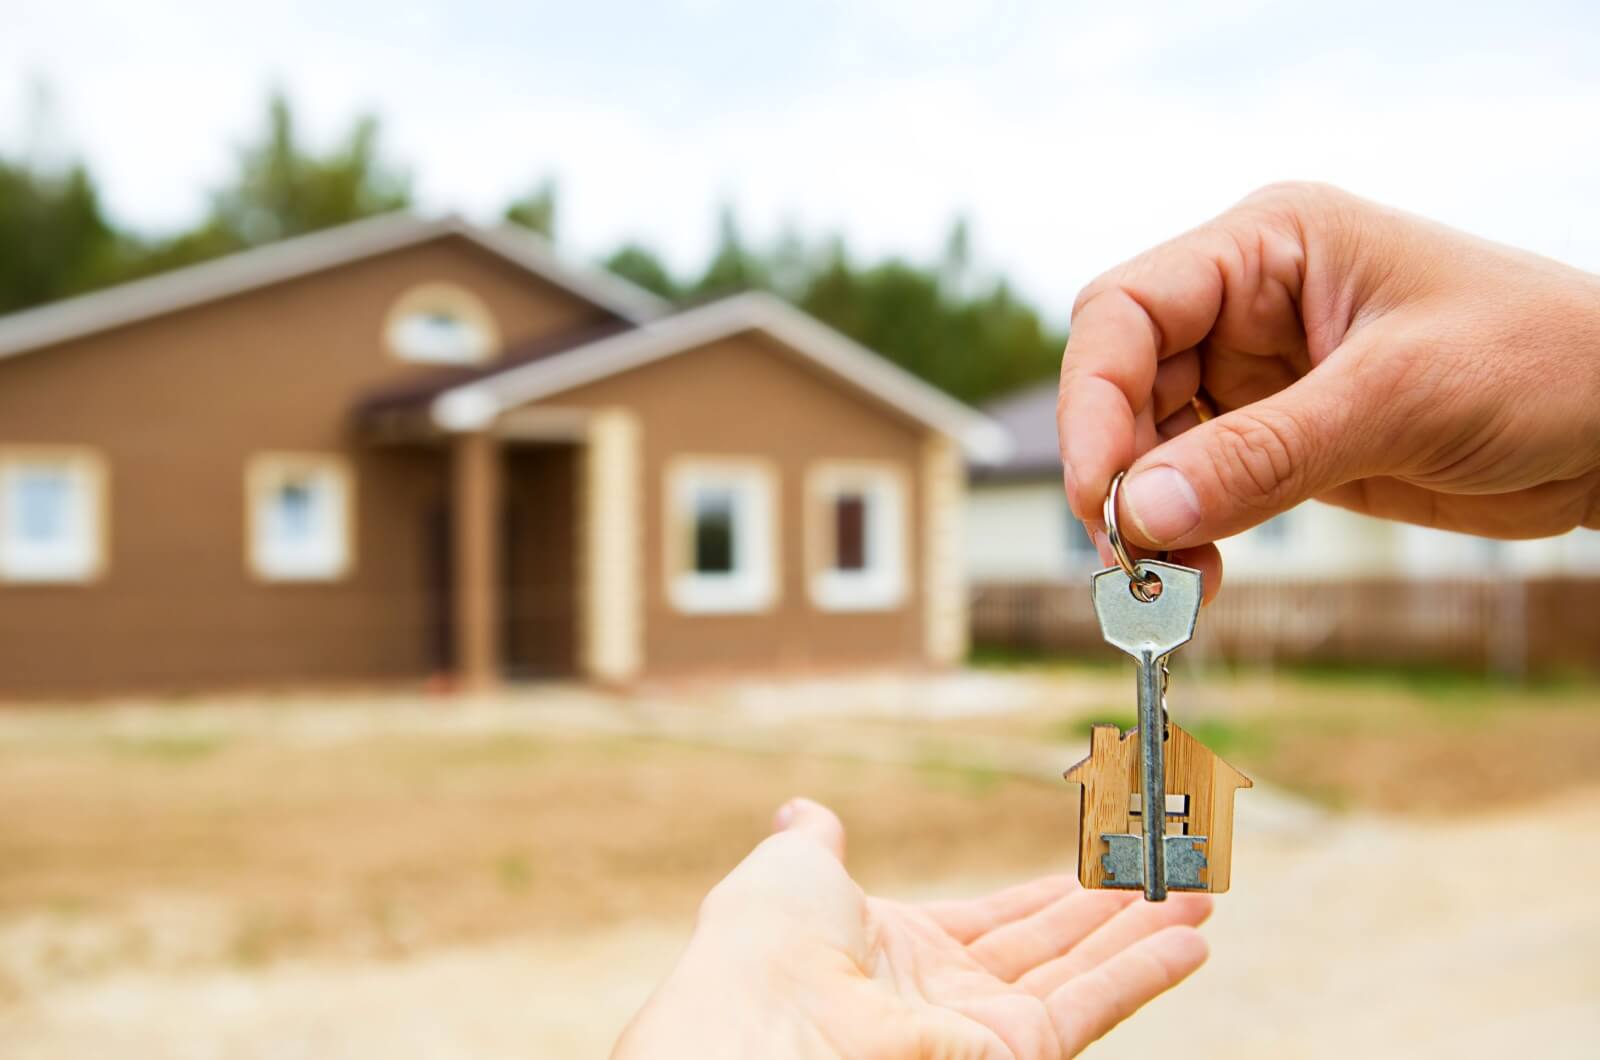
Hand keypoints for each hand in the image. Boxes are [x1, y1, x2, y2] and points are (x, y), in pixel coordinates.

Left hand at [612, 799, 1209, 1058]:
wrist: (768, 1022)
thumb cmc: (764, 947)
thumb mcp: (790, 872)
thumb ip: (813, 843)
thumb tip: (805, 813)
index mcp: (896, 952)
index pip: (991, 925)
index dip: (1044, 898)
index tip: (1089, 871)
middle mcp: (946, 998)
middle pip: (1048, 950)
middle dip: (1111, 915)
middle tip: (1169, 878)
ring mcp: (982, 1031)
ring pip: (1083, 975)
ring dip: (1146, 935)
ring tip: (1203, 897)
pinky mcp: (1016, 1054)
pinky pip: (1093, 1006)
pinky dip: (1147, 970)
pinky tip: (1192, 937)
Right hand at [1059, 182, 1599, 595]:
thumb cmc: (1544, 362)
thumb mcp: (1399, 398)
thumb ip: (1262, 455)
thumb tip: (1139, 513)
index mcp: (1268, 246)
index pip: (1129, 310)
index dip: (1093, 398)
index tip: (1097, 491)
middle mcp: (1248, 302)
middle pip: (1125, 381)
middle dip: (1117, 467)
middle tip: (1129, 555)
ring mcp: (1260, 375)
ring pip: (1150, 441)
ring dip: (1147, 513)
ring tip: (1167, 581)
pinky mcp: (1279, 438)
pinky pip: (1198, 485)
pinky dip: (1185, 532)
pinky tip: (1199, 573)